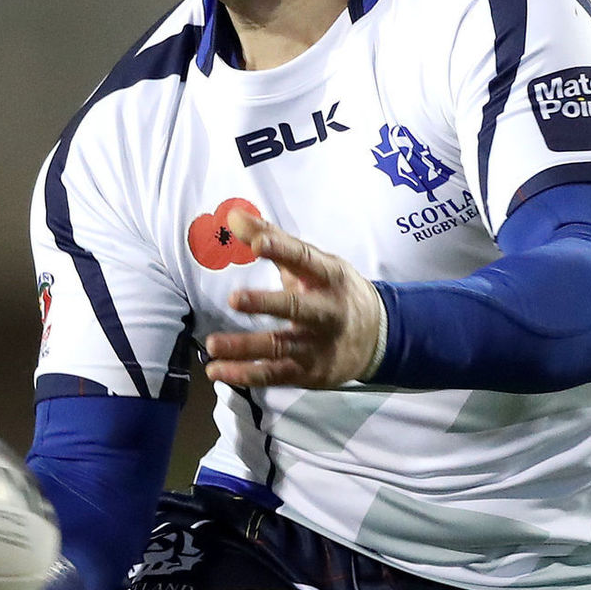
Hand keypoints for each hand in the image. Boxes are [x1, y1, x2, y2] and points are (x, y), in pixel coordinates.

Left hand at [204, 214, 388, 389]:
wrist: (377, 337)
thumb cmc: (334, 291)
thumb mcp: (315, 262)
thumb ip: (274, 239)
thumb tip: (233, 215)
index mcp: (329, 276)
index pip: (304, 260)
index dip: (281, 250)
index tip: (256, 242)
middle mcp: (327, 311)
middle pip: (296, 307)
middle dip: (266, 303)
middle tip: (234, 299)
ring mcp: (319, 344)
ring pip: (280, 346)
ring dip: (245, 347)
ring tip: (213, 345)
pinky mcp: (310, 372)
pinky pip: (275, 374)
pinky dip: (246, 374)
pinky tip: (218, 371)